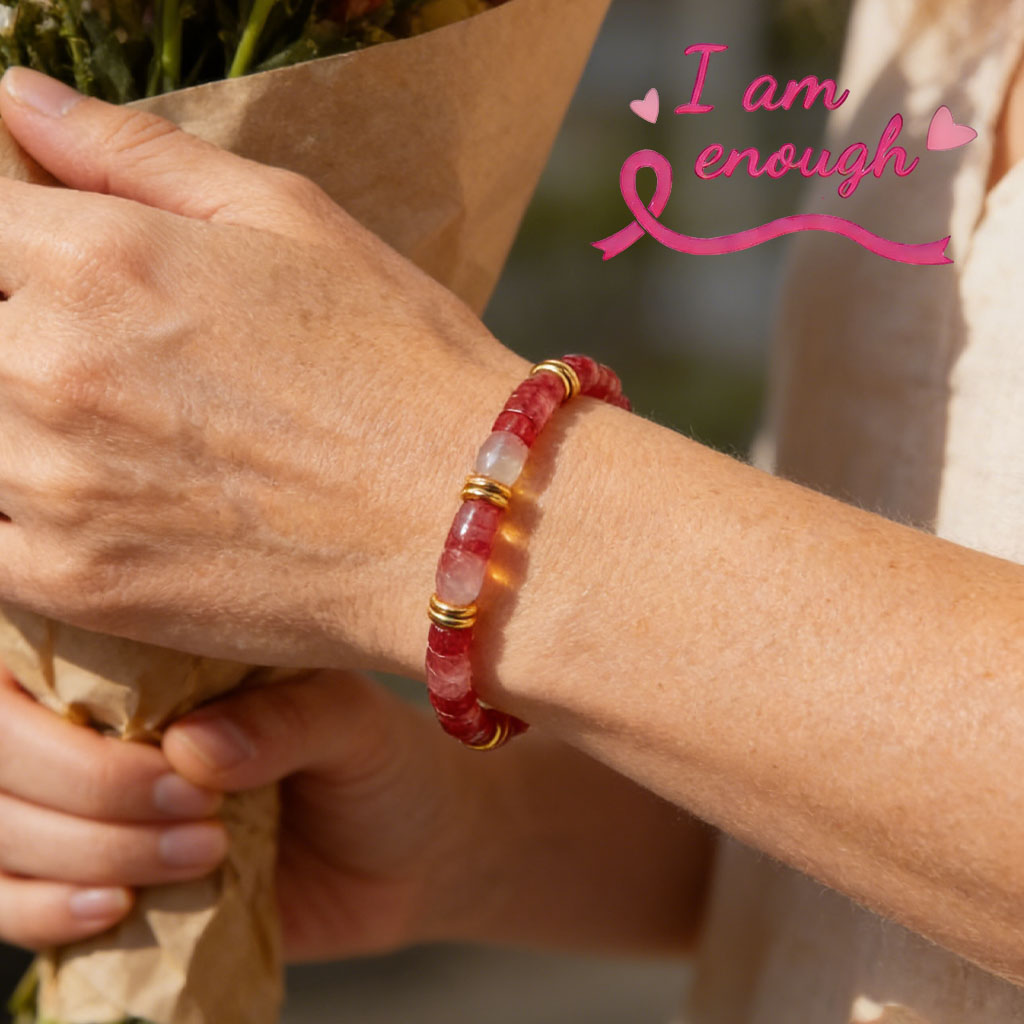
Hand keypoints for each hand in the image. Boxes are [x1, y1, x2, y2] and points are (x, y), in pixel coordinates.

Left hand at [0, 67, 529, 669]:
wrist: (463, 518)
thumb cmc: (402, 360)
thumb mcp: (295, 219)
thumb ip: (139, 154)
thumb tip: (21, 99)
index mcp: (99, 259)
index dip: (12, 244)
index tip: (54, 270)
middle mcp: (51, 368)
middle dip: (24, 330)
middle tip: (123, 363)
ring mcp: (55, 488)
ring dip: (21, 422)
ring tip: (122, 429)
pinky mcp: (78, 584)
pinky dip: (14, 514)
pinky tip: (88, 500)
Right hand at [0, 661, 493, 958]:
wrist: (410, 857)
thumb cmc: (381, 761)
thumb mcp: (354, 721)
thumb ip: (286, 720)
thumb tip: (192, 747)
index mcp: (157, 659)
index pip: (38, 656)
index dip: (64, 708)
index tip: (168, 750)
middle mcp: (106, 727)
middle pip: (2, 745)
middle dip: (83, 787)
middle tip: (196, 810)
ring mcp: (92, 808)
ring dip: (74, 852)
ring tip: (199, 855)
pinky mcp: (96, 883)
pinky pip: (8, 901)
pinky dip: (39, 911)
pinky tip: (115, 909)